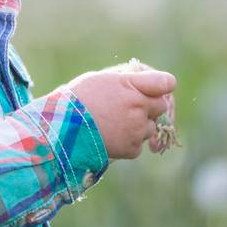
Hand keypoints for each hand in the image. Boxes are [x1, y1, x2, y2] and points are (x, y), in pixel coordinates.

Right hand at [58, 62, 177, 159]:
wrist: (62, 129)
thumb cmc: (77, 99)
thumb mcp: (101, 79)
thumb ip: (126, 79)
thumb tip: (138, 77)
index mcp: (132, 86)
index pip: (165, 82)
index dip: (161, 85)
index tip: (155, 89)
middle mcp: (138, 107)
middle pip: (160, 106)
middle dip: (148, 107)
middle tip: (127, 109)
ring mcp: (136, 129)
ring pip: (150, 128)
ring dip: (138, 127)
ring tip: (114, 125)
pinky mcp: (131, 148)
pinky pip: (138, 145)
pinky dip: (128, 143)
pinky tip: (110, 137)